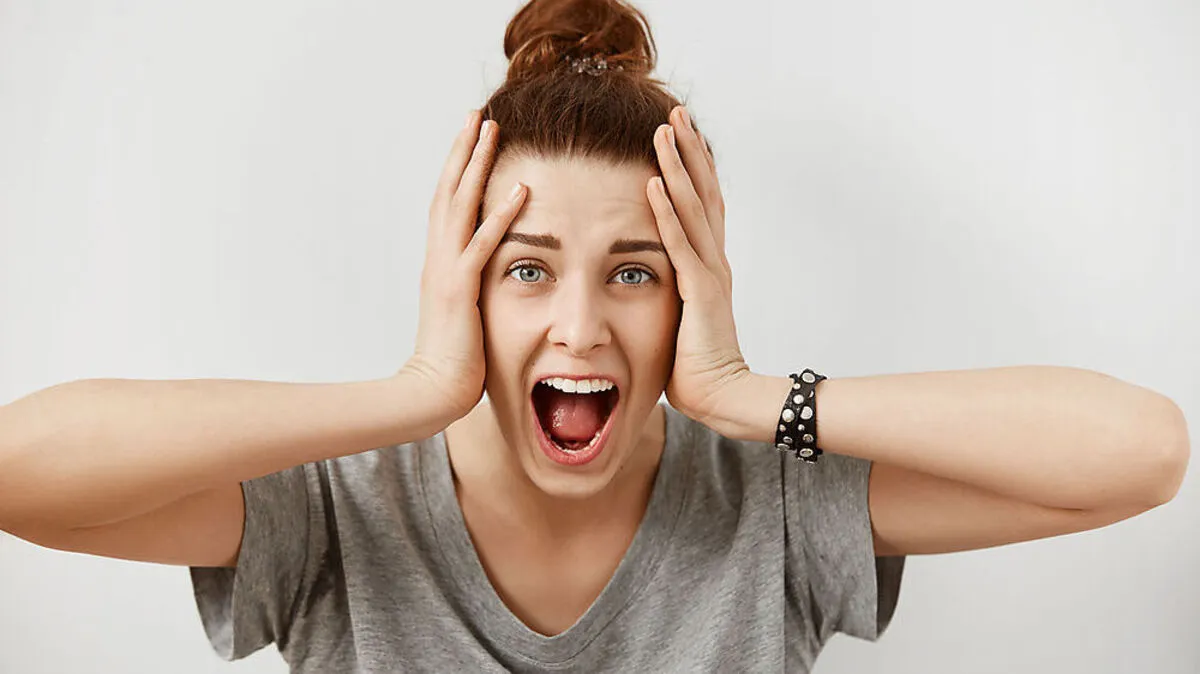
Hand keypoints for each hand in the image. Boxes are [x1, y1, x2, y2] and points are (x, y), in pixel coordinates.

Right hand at [401, 111, 527, 420]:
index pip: (448, 206)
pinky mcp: (461, 291)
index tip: (472, 138)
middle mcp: (438, 259)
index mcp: (440, 264)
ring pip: (460, 206)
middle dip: (463, 151)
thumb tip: (482, 281)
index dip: (459, 170)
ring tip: (491, 130)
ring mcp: (446, 272)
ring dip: (476, 166)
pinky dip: (501, 215)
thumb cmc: (453, 364)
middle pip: (448, 191)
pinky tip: (521, 190)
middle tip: (477, 114)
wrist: (430, 394)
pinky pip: (483, 245)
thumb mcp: (463, 316)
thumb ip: (471, 291)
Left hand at [647, 106, 752, 423]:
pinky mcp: (698, 293)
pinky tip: (652, 182)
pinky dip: (665, 211)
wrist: (724, 400)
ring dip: (677, 167)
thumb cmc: (697, 370)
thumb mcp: (680, 322)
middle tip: (676, 112)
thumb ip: (671, 297)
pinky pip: (679, 244)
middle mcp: (713, 262)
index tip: (678, 135)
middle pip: (703, 193)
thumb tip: (646, 287)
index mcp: (708, 267)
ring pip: (692, 208)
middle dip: (688, 151)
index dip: (692, 168)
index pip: (702, 206)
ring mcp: (708, 274)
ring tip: (664, 130)